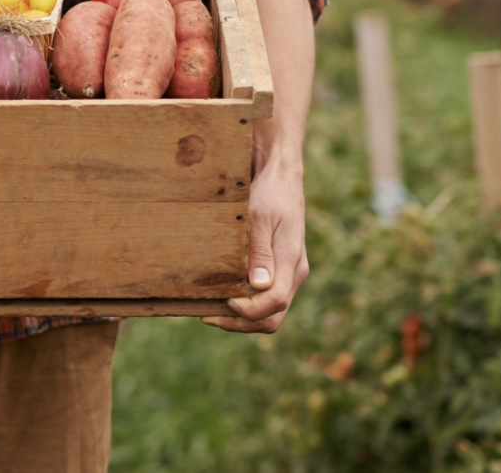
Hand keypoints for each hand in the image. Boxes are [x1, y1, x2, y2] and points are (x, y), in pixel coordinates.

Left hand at [201, 159, 308, 333]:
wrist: (281, 177)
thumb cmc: (270, 193)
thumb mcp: (260, 217)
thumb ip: (259, 252)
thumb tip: (258, 286)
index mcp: (290, 262)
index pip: (274, 303)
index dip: (248, 311)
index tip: (223, 302)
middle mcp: (293, 273)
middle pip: (272, 317)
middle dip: (241, 323)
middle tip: (207, 316)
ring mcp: (288, 272)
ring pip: (270, 311)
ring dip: (241, 317)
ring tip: (210, 310)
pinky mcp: (280, 268)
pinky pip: (266, 297)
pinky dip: (245, 304)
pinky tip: (222, 295)